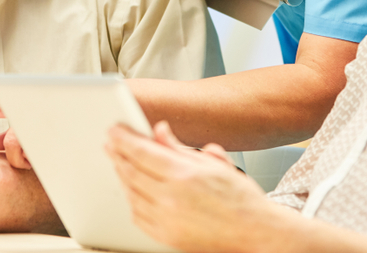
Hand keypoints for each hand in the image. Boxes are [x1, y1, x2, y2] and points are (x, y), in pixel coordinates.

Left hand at [107, 121, 270, 252]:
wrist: (255, 233)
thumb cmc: (240, 198)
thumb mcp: (214, 164)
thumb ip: (181, 147)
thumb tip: (160, 131)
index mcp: (184, 176)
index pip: (142, 152)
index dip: (124, 139)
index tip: (114, 131)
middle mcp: (171, 198)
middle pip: (132, 171)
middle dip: (118, 154)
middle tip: (111, 143)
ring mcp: (166, 220)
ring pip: (131, 193)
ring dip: (122, 175)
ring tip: (120, 162)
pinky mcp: (166, 236)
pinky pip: (138, 215)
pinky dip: (131, 199)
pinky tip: (131, 189)